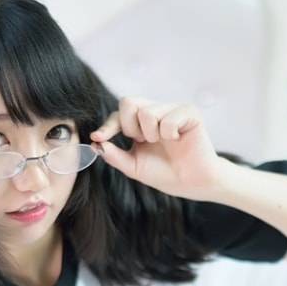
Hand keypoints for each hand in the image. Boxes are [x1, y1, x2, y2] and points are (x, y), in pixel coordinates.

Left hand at [91, 97, 223, 199]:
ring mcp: (172, 109)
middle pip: (128, 101)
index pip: (119, 113)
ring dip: (151, 134)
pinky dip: (169, 134)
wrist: (191, 183)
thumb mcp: (133, 166)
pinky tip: (178, 140)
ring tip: (164, 143)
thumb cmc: (165, 174)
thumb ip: (114, 155)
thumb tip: (96, 144)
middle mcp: (155, 111)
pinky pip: (168, 118)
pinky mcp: (189, 112)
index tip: (99, 137)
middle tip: (143, 141)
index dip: (108, 126)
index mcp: (140, 122)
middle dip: (129, 127)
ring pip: (147, 112)